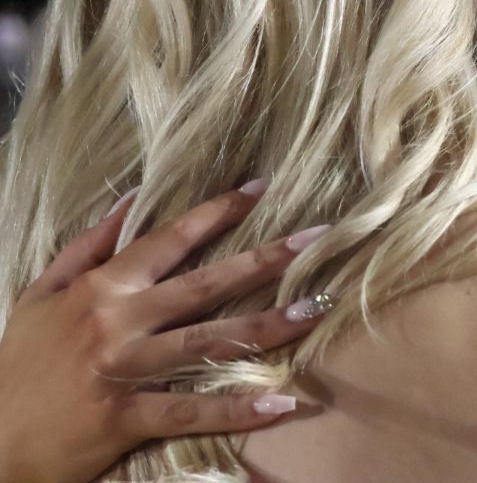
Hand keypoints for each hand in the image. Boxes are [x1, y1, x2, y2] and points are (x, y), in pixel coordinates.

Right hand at [0, 184, 331, 482]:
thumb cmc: (19, 365)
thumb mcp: (40, 295)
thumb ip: (87, 245)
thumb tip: (132, 197)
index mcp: (100, 289)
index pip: (169, 239)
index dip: (216, 212)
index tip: (261, 188)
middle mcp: (116, 323)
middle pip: (204, 284)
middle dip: (264, 259)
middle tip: (317, 238)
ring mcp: (123, 370)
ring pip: (207, 341)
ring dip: (266, 326)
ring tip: (315, 310)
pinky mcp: (125, 418)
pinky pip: (190, 411)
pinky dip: (236, 410)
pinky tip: (281, 403)